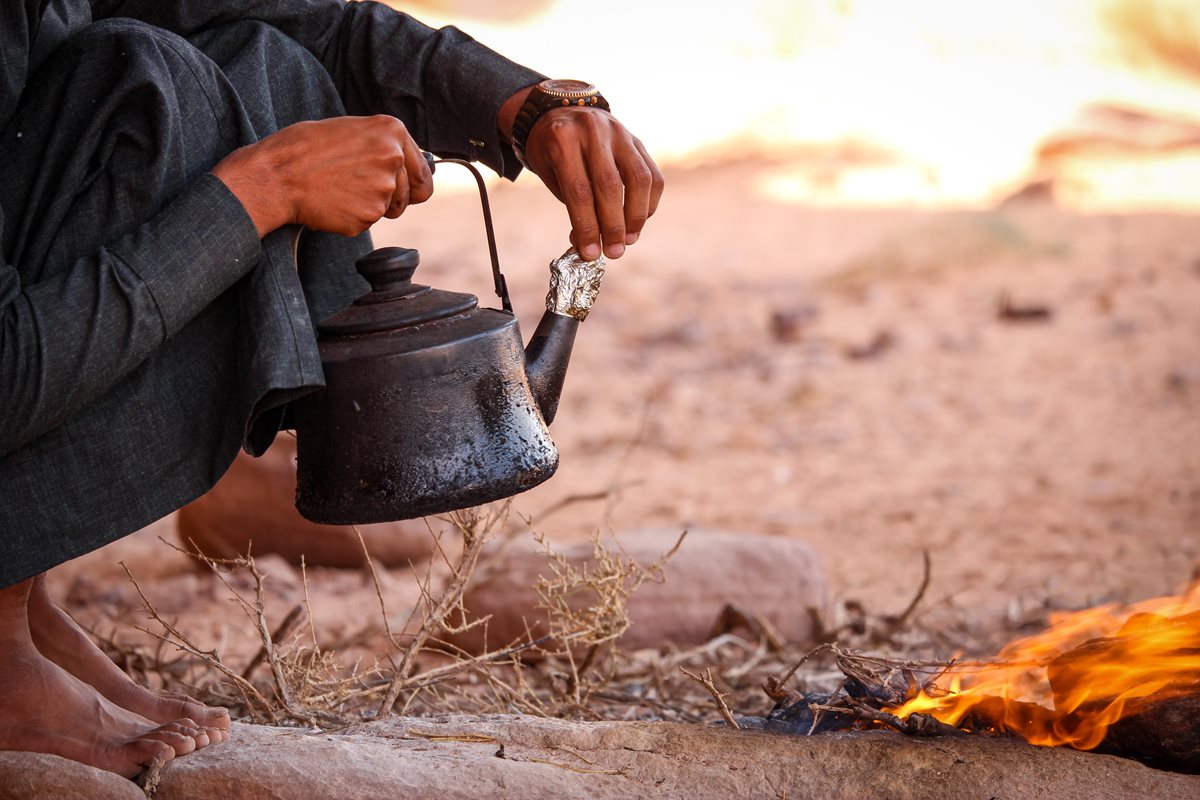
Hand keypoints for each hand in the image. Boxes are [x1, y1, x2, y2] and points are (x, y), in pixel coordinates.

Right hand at [211, 115, 433, 237]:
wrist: (275, 175)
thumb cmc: (303, 149)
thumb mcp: (349, 130)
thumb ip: (381, 145)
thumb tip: (403, 164)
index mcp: (392, 131)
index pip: (424, 173)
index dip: (415, 186)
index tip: (408, 191)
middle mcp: (393, 159)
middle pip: (410, 196)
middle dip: (393, 200)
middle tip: (361, 191)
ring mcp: (382, 190)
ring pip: (386, 209)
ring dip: (368, 205)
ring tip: (337, 188)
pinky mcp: (367, 216)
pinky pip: (366, 222)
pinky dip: (351, 217)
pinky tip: (330, 201)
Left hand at [519, 106, 664, 260]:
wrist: (565, 113)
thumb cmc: (554, 152)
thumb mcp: (552, 176)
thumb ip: (573, 207)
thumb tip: (591, 246)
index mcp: (563, 140)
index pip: (579, 191)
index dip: (586, 226)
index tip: (590, 253)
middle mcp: (594, 132)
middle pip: (609, 186)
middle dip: (613, 226)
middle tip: (614, 252)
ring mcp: (620, 133)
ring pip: (639, 179)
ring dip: (637, 216)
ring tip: (629, 239)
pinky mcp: (637, 139)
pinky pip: (652, 174)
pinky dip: (649, 202)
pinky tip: (639, 220)